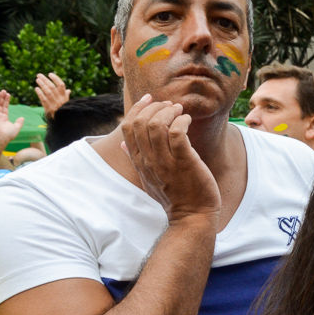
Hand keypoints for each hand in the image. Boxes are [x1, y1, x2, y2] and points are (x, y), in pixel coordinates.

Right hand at [0, 91, 25, 146]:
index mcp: (4, 118)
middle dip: (2, 97)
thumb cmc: (8, 134)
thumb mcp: (16, 128)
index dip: (6, 101)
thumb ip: (19, 122)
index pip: (5, 107)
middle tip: (3, 90)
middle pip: (0, 104)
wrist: (1, 137)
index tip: (8, 94)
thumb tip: (22, 118)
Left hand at [34, 73, 70, 115]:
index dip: (55, 78)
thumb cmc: (63, 111)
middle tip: (39, 75)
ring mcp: (54, 103)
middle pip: (52, 87)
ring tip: (37, 79)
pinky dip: (40, 93)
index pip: (61, 85)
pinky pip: (43, 99)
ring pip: (48, 92)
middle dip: (45, 80)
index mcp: (64, 96)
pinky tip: (36, 88)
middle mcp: (60, 99)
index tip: (50, 74)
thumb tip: (68, 90)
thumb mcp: (67, 103)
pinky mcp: (48, 108)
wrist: (62, 122)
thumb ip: (66, 96)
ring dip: (42, 85)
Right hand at [120, 95, 220, 225]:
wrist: (192, 215)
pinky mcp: (184, 162)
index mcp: (139, 161)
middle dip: (156, 107)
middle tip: (170, 106)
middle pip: (141, 122)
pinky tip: (187, 121)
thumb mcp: (148, 178)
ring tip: (180, 112)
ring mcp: (166, 162)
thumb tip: (121, 145)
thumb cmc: (173, 195)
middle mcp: (149, 160)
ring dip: (170, 112)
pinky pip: (177, 134)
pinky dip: (181, 122)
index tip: (150, 98)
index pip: (128, 127)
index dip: (138, 108)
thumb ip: (135, 159)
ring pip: (157, 125)